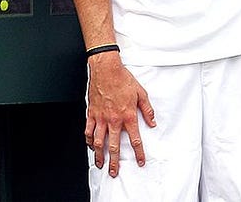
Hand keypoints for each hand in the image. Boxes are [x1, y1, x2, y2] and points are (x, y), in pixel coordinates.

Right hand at [84, 52, 155, 177]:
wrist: (106, 69)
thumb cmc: (123, 79)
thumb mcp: (141, 93)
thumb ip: (147, 110)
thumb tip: (152, 123)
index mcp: (128, 116)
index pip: (135, 140)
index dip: (138, 153)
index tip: (140, 162)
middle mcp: (113, 120)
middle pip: (114, 146)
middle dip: (114, 162)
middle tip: (114, 172)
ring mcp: (101, 117)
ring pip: (98, 141)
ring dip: (99, 155)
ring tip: (100, 164)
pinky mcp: (91, 113)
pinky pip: (88, 129)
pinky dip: (88, 139)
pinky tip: (90, 146)